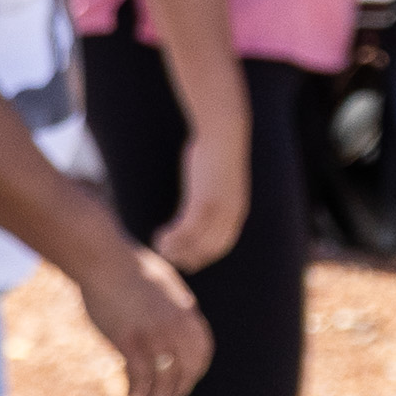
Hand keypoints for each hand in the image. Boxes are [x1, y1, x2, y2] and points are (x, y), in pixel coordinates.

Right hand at [79, 246, 212, 395]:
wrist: (104, 260)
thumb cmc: (128, 268)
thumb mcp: (165, 285)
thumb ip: (176, 307)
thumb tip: (179, 321)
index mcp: (187, 313)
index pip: (201, 353)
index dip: (195, 372)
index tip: (185, 381)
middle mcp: (176, 327)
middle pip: (186, 370)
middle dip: (178, 390)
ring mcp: (153, 335)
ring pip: (163, 378)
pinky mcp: (129, 341)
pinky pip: (139, 376)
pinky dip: (137, 391)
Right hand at [153, 117, 251, 271]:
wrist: (223, 134)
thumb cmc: (218, 150)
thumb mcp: (218, 176)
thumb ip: (212, 191)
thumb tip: (202, 195)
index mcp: (237, 211)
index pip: (221, 245)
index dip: (204, 256)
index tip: (189, 261)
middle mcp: (230, 215)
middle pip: (208, 248)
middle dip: (189, 257)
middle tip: (170, 260)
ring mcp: (217, 210)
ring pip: (195, 241)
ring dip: (175, 249)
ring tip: (158, 248)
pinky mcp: (203, 202)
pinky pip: (185, 228)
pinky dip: (172, 236)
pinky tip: (158, 235)